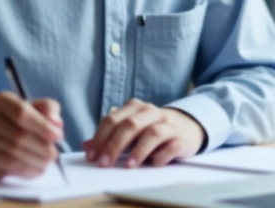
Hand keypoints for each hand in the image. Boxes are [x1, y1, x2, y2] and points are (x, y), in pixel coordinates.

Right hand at [0, 91, 63, 179]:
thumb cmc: (20, 120)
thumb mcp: (37, 107)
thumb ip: (49, 109)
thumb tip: (56, 124)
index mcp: (2, 101)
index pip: (22, 112)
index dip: (43, 126)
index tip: (58, 136)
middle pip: (20, 135)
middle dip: (43, 147)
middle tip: (54, 153)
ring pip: (15, 152)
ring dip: (38, 160)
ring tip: (48, 161)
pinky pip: (10, 166)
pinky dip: (29, 170)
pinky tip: (38, 168)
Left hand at [83, 98, 205, 168]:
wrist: (188, 127)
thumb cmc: (152, 129)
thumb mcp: (130, 129)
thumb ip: (109, 136)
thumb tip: (86, 145)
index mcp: (135, 108)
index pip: (112, 120)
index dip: (100, 138)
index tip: (92, 156)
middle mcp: (152, 112)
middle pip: (130, 125)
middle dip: (114, 145)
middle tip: (104, 163)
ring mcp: (168, 125)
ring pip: (152, 133)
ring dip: (138, 150)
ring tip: (129, 165)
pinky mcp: (182, 139)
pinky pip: (172, 146)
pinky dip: (161, 156)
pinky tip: (154, 164)